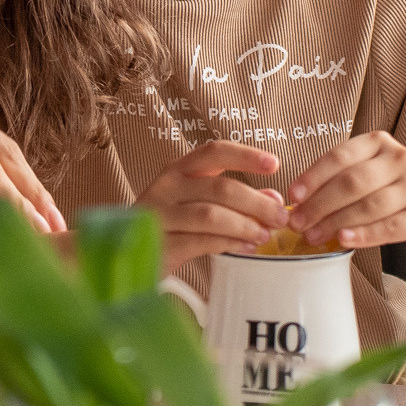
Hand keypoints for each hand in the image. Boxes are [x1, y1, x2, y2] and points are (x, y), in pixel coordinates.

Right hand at [135, 141, 289, 269]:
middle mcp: (167, 187)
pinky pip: (202, 241)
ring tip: (265, 235)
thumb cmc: (170, 225)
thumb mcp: (198, 203)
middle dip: (257, 203)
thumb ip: (233, 200)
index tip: (274, 164)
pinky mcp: (160, 244)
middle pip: (221, 187)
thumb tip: (274, 199)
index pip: (213, 152)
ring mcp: (160, 215)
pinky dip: (229, 244)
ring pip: (211, 215)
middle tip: (281, 217)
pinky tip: (246, 247)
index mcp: (178, 170)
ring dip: (245, 225)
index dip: (245, 156)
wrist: (124, 253)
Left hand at [285, 132, 405, 256]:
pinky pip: (389, 226)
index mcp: (380, 144)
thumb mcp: (376, 175)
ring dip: (335, 222)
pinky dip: (364, 234)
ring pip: (368, 205)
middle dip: (319, 204)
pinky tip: (344, 240)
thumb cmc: (403, 193)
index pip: (340, 156)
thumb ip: (343, 181)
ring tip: (314, 236)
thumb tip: (300, 203)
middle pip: (351, 182)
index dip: (313, 176)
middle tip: (297, 222)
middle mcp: (401, 159)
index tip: (292, 195)